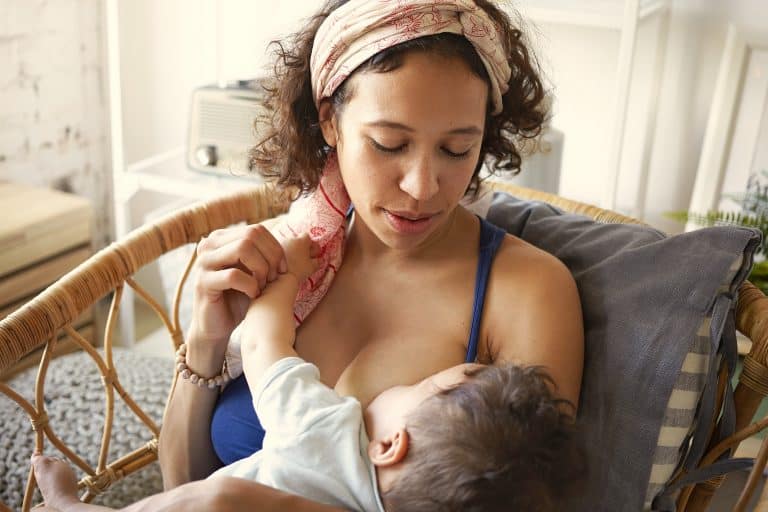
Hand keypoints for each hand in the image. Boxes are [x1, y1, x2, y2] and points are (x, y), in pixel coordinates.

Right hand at [187, 224, 285, 370]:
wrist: (217, 326)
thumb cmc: (239, 297)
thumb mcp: (254, 271)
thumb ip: (265, 253)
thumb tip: (305, 238)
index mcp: (221, 238)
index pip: (256, 230)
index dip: (275, 248)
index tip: (281, 269)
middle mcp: (209, 245)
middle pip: (251, 235)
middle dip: (269, 257)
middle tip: (272, 278)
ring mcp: (204, 262)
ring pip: (242, 248)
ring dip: (260, 269)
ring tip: (263, 286)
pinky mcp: (203, 283)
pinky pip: (234, 275)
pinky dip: (250, 285)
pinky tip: (253, 296)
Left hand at [281, 234, 320, 282]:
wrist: (280, 276)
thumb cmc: (299, 270)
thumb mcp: (312, 267)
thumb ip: (317, 261)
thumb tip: (319, 259)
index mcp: (302, 241)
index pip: (308, 237)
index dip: (311, 244)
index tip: (312, 252)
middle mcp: (291, 239)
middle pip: (298, 240)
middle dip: (301, 247)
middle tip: (304, 257)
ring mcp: (281, 243)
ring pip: (289, 245)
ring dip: (292, 251)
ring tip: (294, 262)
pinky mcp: (273, 250)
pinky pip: (281, 250)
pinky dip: (284, 255)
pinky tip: (286, 264)